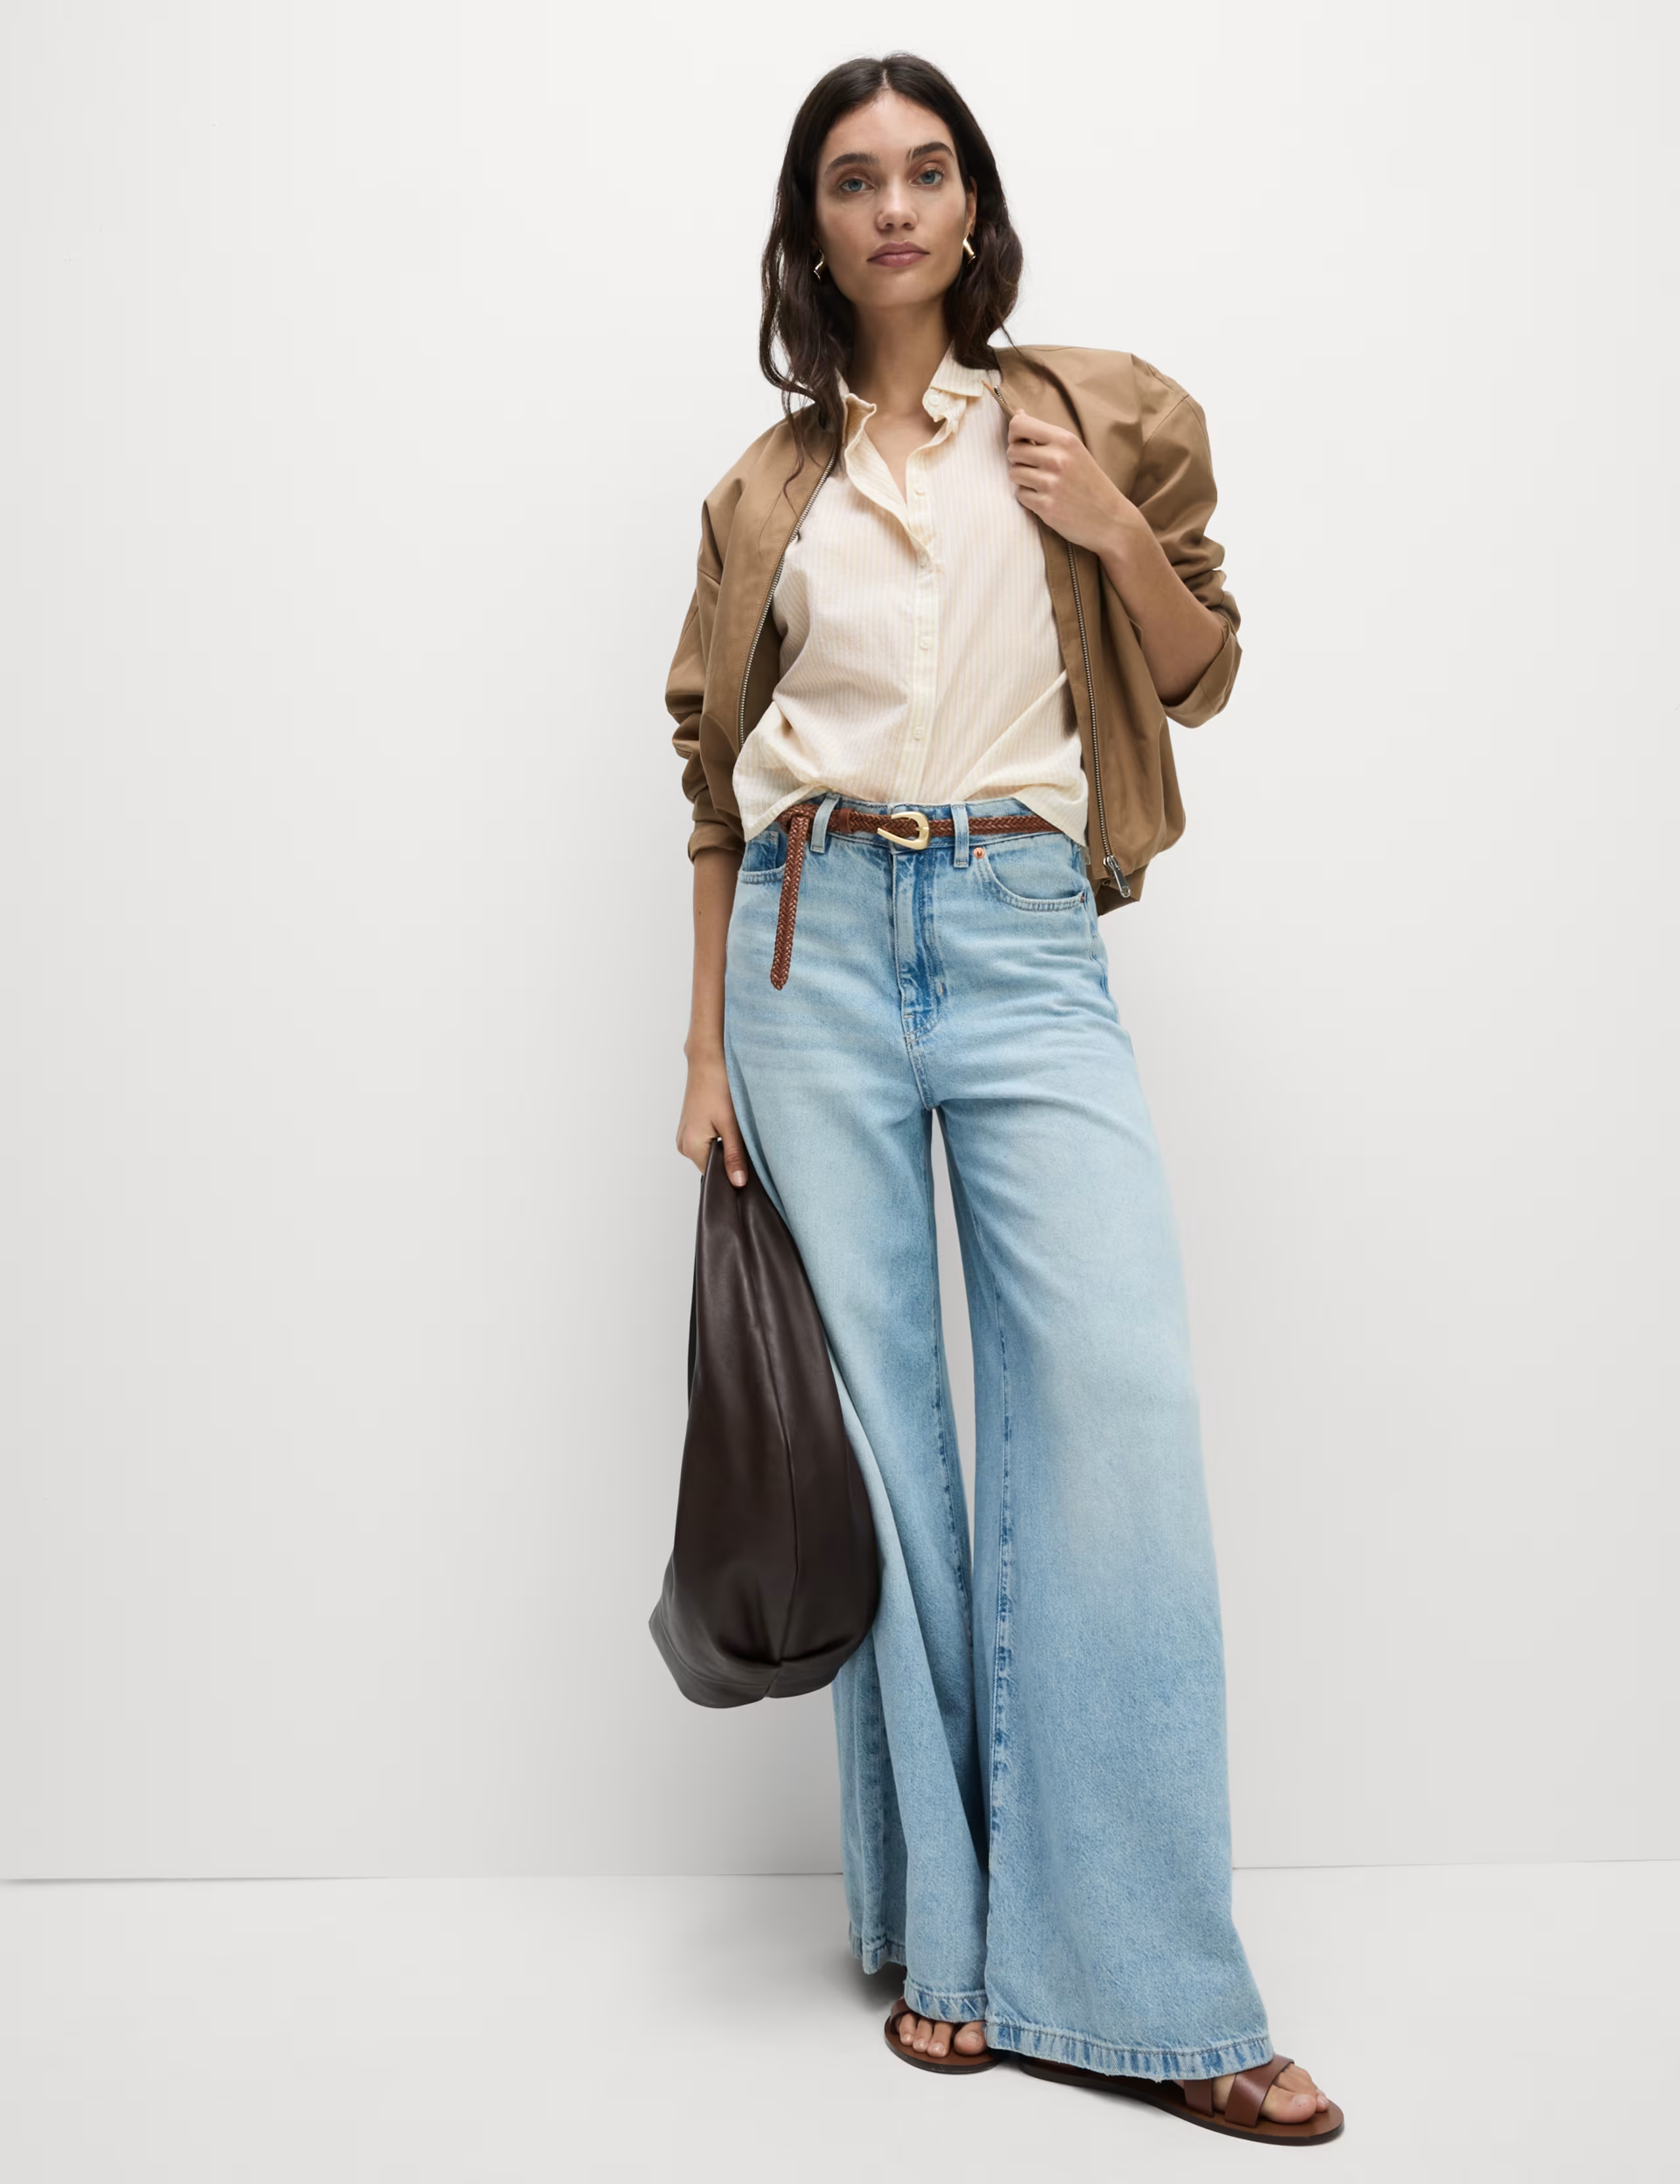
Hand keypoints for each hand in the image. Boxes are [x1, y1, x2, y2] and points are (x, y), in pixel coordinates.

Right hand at [676, 1050, 747, 1186]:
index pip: (714, 1176)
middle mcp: (683, 1144)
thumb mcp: (731, 1124)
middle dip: (731, 1161)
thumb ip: (734, 1156)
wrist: (709, 1057)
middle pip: (712, 1165)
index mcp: (690, 1146)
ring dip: (727, 1147)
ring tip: (739, 1132)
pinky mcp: (691, 1125)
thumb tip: (738, 1183)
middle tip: (749, 1148)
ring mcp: (685, 1134)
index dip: (733, 1176)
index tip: (751, 1170)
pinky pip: (708, 1141)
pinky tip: (732, 1125)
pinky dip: (721, 1137)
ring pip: (711, 1152)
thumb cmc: (718, 1085)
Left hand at [1005, 409, 1138, 555]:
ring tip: (1041, 483)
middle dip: (1018, 459)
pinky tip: (1045, 498)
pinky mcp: (1045, 506)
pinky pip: (1020, 494)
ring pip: (1014, 473)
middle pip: (1013, 451)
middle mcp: (1057, 459)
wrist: (1110, 519)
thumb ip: (1046, 435)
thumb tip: (1018, 414)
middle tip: (1033, 467)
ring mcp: (1050, 484)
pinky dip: (1028, 497)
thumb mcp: (1075, 451)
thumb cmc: (1090, 483)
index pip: (1020, 426)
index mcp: (1065, 440)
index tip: (1020, 441)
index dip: (1014, 433)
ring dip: (1022, 479)